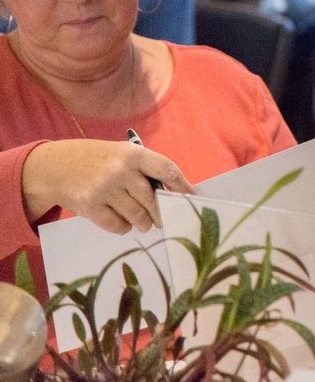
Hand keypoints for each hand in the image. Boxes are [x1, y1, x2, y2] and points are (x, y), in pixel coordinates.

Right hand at [21, 139, 193, 233]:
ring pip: (138, 215)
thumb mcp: (123, 154)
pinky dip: (124, 227)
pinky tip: (123, 222)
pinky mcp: (91, 207)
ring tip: (145, 222)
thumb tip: (175, 193)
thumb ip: (146, 169)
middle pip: (152, 199)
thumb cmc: (99, 160)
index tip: (190, 198)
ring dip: (145, 222)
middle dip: (162, 213)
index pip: (167, 170)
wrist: (57, 166)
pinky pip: (118, 225)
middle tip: (165, 219)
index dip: (181, 186)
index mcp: (134, 154)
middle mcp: (121, 171)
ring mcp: (105, 189)